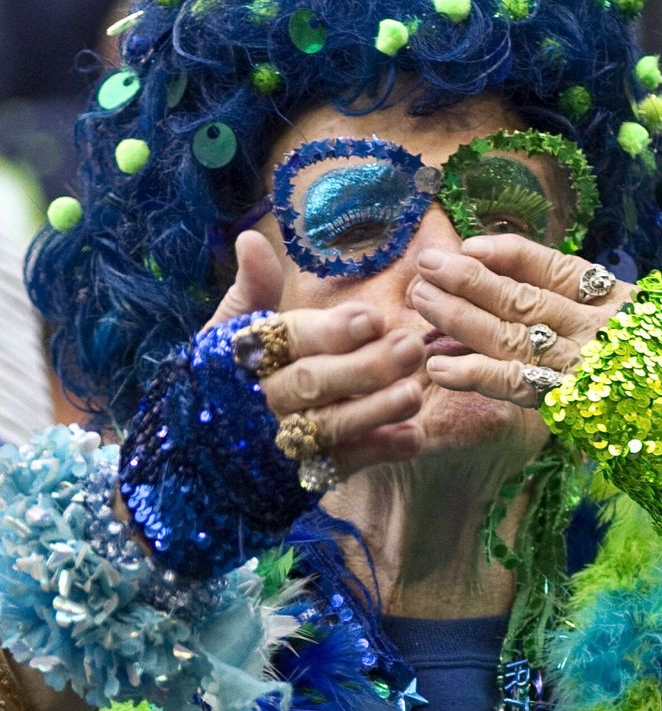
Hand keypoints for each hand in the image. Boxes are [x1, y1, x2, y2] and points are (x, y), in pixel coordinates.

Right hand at [206, 232, 424, 475]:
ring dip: (374, 411)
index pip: (290, 339)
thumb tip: (250, 238)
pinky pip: (342, 464)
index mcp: (248, 355)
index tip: (371, 318)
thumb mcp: (230, 329)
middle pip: (314, 383)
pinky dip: (377, 452)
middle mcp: (264, 399)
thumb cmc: (226, 373)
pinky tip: (412, 437)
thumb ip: (251, 289)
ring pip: (330, 426)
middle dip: (363, 367)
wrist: (198, 450)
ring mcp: (284, 439)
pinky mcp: (304, 472)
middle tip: (410, 347)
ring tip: (414, 392)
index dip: (330, 331)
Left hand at [412, 234, 633, 405]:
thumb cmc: (655, 366)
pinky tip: (439, 367)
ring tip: (421, 301)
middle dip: (467, 279)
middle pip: (521, 297)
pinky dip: (474, 375)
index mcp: (612, 299)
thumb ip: (581, 300)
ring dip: (459, 318)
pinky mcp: (569, 405)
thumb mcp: (630, 319)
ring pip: (510, 335)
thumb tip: (511, 277)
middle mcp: (596, 328)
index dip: (506, 253)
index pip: (551, 266)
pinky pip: (515, 385)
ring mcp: (582, 367)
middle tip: (425, 264)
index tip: (469, 244)